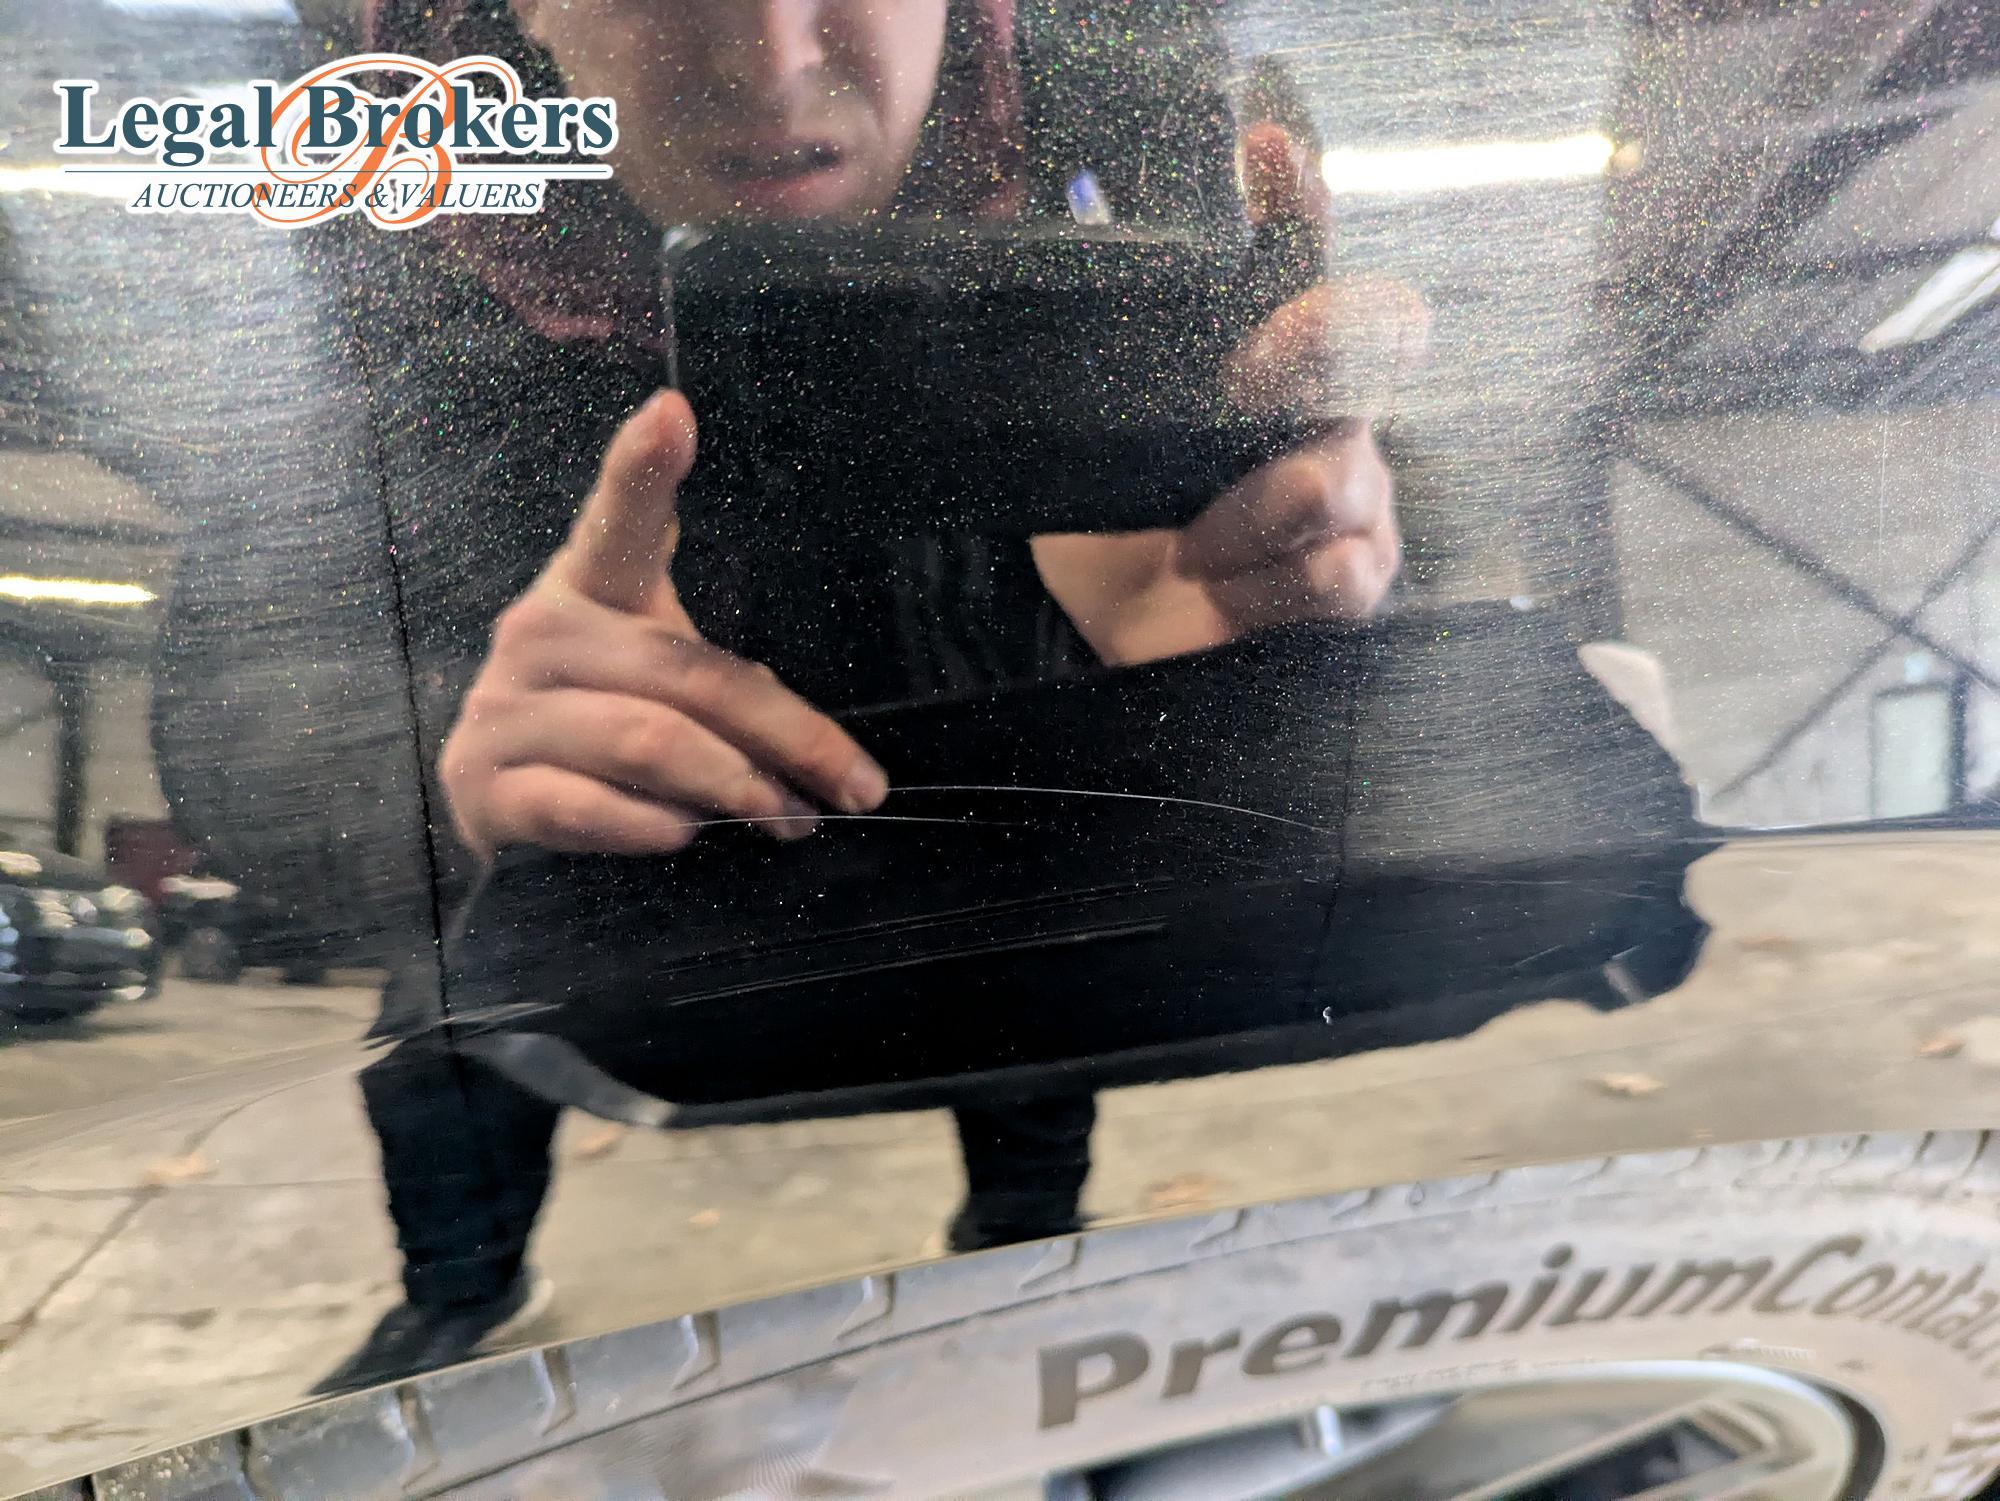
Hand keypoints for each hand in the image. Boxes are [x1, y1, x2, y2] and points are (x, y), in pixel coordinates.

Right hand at [439, 390, 888, 859]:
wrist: (505, 808)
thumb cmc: (607, 728)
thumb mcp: (664, 681)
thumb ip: (730, 691)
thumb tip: (823, 764)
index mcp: (589, 587)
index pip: (620, 523)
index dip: (641, 467)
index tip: (673, 414)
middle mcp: (536, 633)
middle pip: (687, 673)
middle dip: (789, 738)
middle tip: (852, 789)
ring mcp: (501, 709)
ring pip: (648, 741)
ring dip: (734, 788)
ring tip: (787, 820)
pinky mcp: (484, 786)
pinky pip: (584, 806)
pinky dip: (650, 827)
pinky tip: (684, 836)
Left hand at [1032, 123, 1426, 664]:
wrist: (1111, 640)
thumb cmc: (1110, 534)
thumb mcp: (1096, 450)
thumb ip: (1112, 376)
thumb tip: (1062, 271)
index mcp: (1267, 367)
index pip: (1303, 263)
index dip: (1298, 204)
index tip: (1267, 152)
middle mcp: (1330, 411)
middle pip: (1363, 340)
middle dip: (1302, 348)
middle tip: (1244, 377)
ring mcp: (1361, 490)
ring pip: (1332, 476)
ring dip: (1242, 520)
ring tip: (1195, 551)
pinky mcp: (1363, 575)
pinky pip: (1336, 569)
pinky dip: (1263, 588)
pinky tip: (1228, 593)